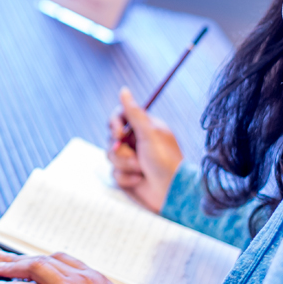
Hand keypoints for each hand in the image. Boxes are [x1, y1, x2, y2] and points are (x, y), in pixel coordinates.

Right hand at [107, 87, 182, 212]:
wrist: (172, 194)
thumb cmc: (165, 161)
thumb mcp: (149, 134)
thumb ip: (134, 113)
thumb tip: (123, 89)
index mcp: (144, 129)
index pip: (120, 117)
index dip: (114, 124)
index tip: (118, 133)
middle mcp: (137, 142)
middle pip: (111, 138)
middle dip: (121, 150)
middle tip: (135, 157)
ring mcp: (131, 159)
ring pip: (110, 156)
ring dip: (125, 165)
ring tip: (141, 170)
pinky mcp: (127, 176)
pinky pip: (114, 173)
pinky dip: (126, 178)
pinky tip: (140, 181)